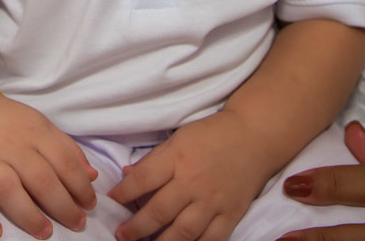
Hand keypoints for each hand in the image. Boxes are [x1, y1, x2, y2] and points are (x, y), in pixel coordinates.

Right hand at [0, 95, 97, 239]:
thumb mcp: (43, 126)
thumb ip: (68, 150)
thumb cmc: (12, 123)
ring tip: (45, 232)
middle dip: (62, 205)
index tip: (89, 205)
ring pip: (7, 189)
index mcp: (35, 134)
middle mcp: (11, 147)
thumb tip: (92, 177)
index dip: (80, 186)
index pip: (64, 162)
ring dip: (28, 214)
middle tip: (77, 223)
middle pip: (40, 178)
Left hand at [109, 111, 263, 240]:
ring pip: (183, 231)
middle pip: (159, 211)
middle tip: (121, 235)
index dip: (122, 194)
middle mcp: (194, 182)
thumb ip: (153, 160)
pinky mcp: (231, 214)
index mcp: (178, 158)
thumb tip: (127, 176)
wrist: (254, 137)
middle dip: (136, 227)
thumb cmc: (212, 135)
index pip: (142, 180)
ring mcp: (213, 201)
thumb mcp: (178, 138)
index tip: (110, 202)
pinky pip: (211, 239)